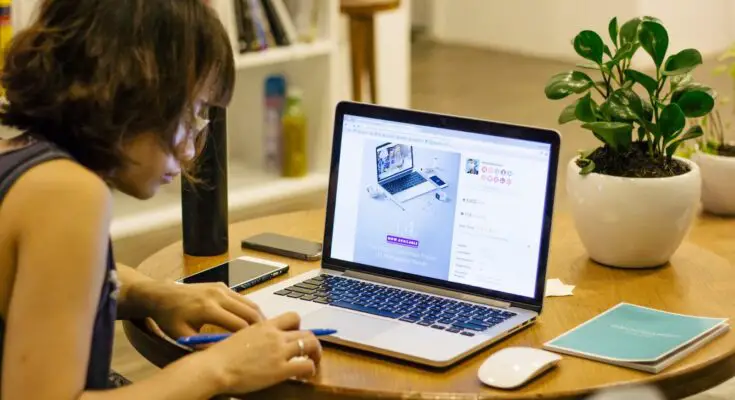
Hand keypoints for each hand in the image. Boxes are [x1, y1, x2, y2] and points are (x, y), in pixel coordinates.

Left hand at [140, 281, 264, 339]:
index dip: (248, 337)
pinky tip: (249, 320)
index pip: (238, 325)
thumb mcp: (182, 335)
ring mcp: (221, 288)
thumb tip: (224, 352)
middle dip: (259, 326)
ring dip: (257, 316)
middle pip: (249, 312)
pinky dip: (248, 309)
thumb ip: (203, 344)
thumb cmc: (170, 318)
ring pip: (248, 303)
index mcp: (208, 309)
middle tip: (265, 339)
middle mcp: (218, 296)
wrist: (162, 295)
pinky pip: (241, 298)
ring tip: (261, 331)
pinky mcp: (222, 285)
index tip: (254, 348)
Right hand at [201, 312, 322, 393]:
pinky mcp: (281, 369)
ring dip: (315, 354)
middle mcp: (275, 335)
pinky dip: (311, 369)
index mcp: (265, 325)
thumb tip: (260, 342)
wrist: (216, 367)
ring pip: (311, 345)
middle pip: (306, 332)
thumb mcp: (240, 336)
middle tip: (309, 352)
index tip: (296, 335)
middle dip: (311, 342)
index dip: (299, 326)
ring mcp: (280, 351)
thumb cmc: (221, 355)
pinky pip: (306, 365)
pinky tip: (305, 376)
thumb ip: (255, 335)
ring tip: (312, 363)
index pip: (292, 317)